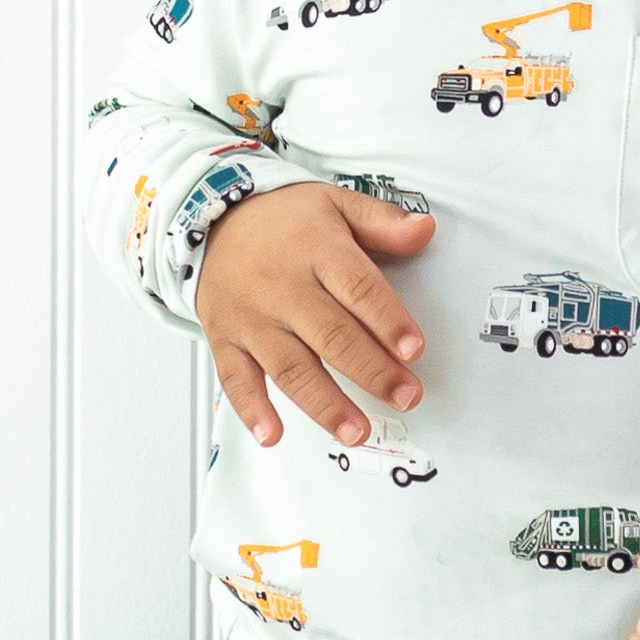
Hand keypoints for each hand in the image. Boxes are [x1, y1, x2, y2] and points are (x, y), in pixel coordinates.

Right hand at [195, 184, 433, 447]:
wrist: (214, 219)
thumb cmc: (285, 220)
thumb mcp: (335, 204)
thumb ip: (382, 221)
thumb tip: (425, 230)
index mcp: (315, 250)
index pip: (357, 288)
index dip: (387, 321)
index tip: (414, 350)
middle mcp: (282, 288)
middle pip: (331, 336)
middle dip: (372, 372)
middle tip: (406, 398)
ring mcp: (252, 318)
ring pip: (290, 367)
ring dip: (325, 404)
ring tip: (357, 433)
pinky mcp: (225, 339)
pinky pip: (236, 378)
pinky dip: (252, 410)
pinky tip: (272, 435)